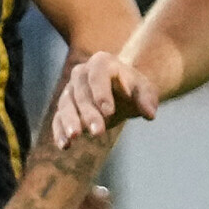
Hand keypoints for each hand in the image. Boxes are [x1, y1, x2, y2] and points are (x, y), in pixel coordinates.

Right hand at [44, 48, 162, 152]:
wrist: (120, 90)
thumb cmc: (133, 88)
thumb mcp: (144, 90)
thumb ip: (147, 99)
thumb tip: (150, 114)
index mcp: (101, 63)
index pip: (98, 75)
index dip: (102, 93)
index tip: (109, 112)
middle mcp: (81, 73)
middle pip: (81, 93)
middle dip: (89, 113)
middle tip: (98, 132)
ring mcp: (70, 90)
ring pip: (65, 105)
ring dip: (69, 122)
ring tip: (74, 138)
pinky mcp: (64, 107)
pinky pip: (58, 118)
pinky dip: (59, 131)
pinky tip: (64, 146)